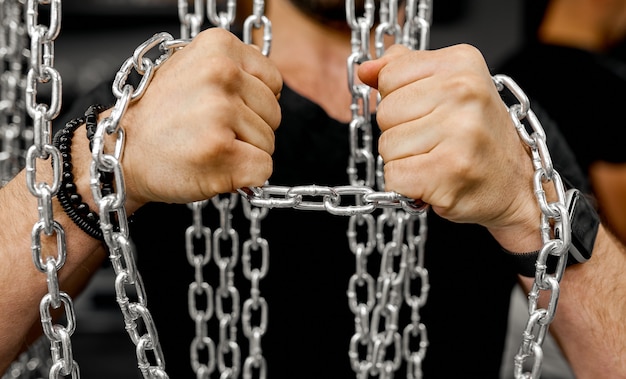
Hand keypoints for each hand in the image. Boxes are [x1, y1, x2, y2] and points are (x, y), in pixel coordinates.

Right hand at [105, 28, 281, 209]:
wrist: (121, 151)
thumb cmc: (161, 116)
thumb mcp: (194, 69)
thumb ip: (235, 69)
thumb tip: (273, 87)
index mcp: (218, 45)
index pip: (274, 82)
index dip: (254, 103)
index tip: (222, 110)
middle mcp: (220, 73)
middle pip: (274, 114)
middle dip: (249, 130)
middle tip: (209, 131)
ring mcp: (220, 112)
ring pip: (269, 144)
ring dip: (244, 154)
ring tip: (205, 146)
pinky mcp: (222, 151)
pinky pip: (263, 170)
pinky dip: (244, 178)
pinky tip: (212, 167)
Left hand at [358, 44, 540, 249]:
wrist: (515, 186)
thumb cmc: (479, 138)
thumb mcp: (449, 88)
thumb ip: (404, 71)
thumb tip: (366, 69)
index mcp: (462, 63)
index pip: (389, 76)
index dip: (399, 101)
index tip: (428, 112)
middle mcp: (464, 91)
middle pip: (384, 112)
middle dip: (400, 133)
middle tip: (435, 141)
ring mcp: (460, 131)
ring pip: (386, 146)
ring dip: (404, 161)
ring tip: (437, 159)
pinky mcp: (449, 170)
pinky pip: (394, 176)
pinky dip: (406, 186)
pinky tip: (434, 180)